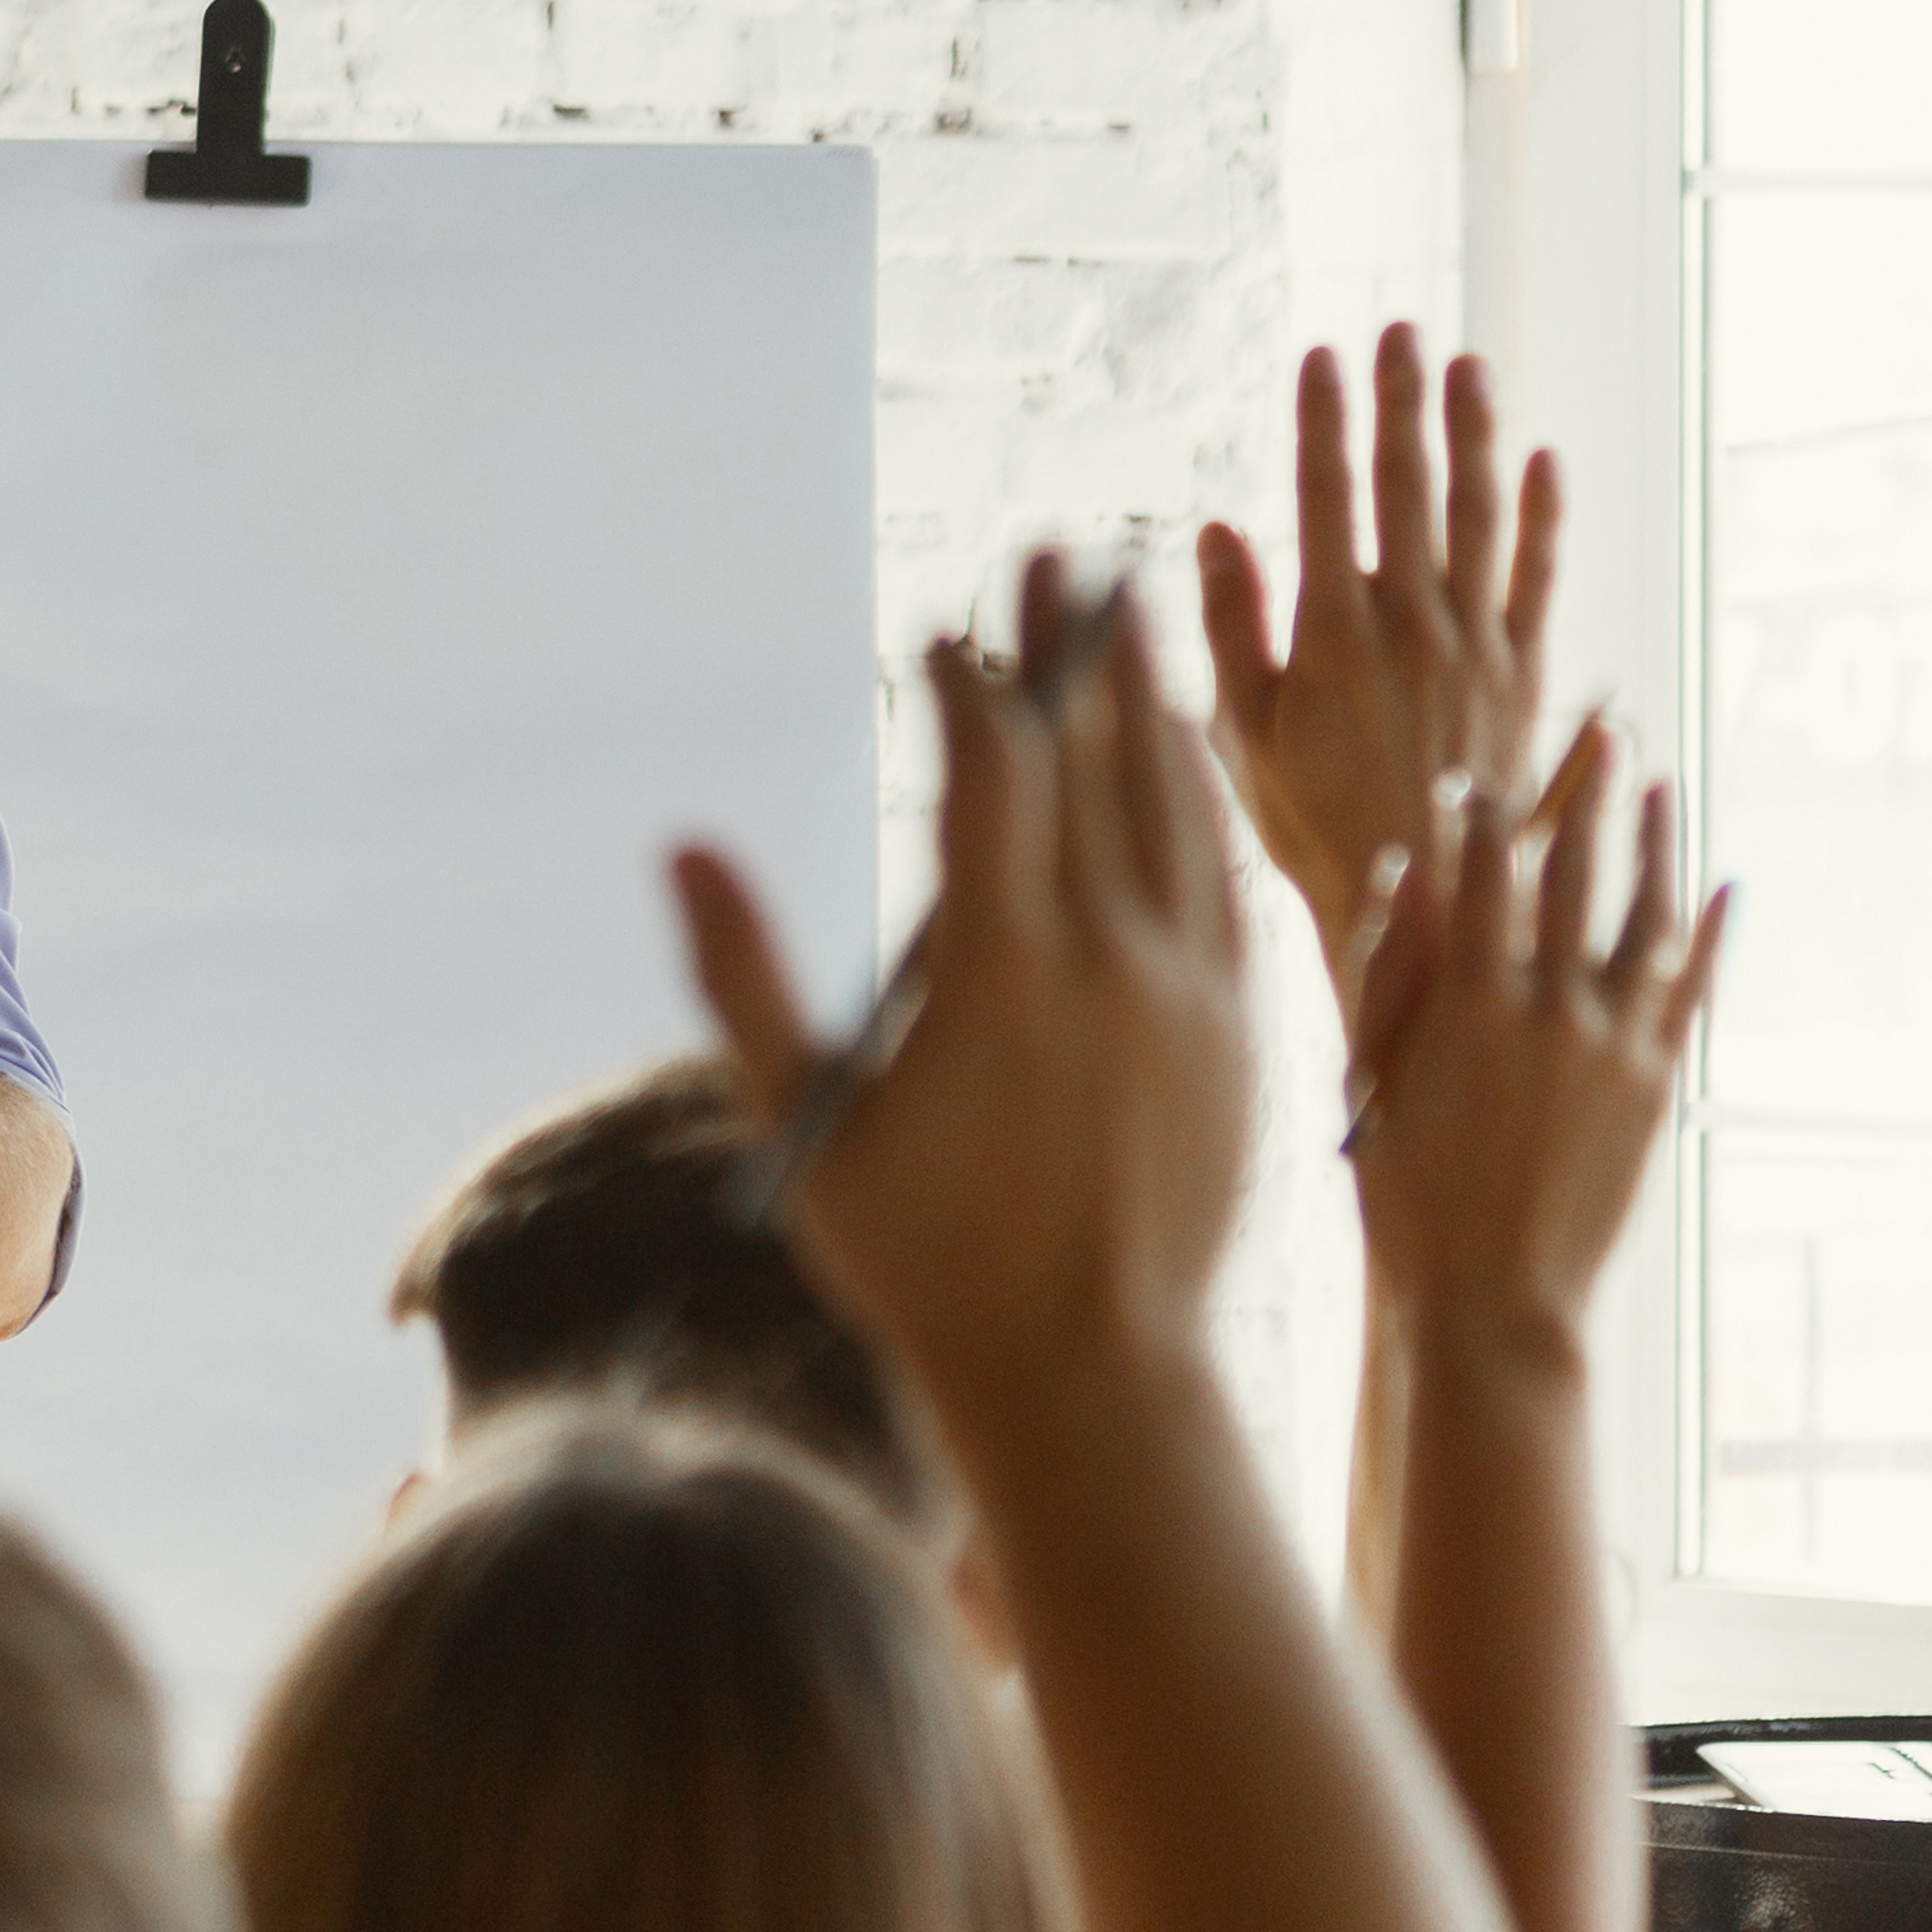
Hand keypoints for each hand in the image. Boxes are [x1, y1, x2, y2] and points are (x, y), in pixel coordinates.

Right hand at [681, 554, 1259, 1375]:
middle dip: (1068, 655)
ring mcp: (1195, 993)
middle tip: (1057, 558)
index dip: (967, 690)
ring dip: (1154, 705)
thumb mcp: (809, 1127)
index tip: (940, 633)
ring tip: (1133, 619)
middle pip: (1097, 766)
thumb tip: (685, 850)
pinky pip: (1231, 880)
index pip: (992, 780)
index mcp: (1003, 976)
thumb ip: (747, 979)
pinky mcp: (1246, 1030)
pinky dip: (1208, 801)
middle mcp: (1115, 963)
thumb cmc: (927, 1264)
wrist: (1095, 1373)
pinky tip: (1192, 752)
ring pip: (1181, 808)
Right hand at [1197, 325, 1558, 976]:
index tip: (1319, 356)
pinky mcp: (1525, 674)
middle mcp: (1414, 623)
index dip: (1323, 423)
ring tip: (1469, 367)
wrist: (1423, 896)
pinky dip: (1544, 519)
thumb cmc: (1314, 827)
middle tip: (1399, 332)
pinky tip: (1544, 463)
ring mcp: (1479, 643)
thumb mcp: (1242, 737)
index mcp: (1334, 633)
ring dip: (1474, 436)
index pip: (1327, 499)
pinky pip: (1540, 579)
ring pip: (1479, 515)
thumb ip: (1231, 630)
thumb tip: (1216, 532)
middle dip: (1400, 404)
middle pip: (1409, 488)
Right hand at [1351, 721, 1728, 1340]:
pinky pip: (1688, 993)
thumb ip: (1387, 972)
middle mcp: (1551, 1009)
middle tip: (1606, 730)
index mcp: (1470, 1004)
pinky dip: (1707, 937)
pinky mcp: (1654, 1085)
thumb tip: (1403, 873)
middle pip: (1574, 877)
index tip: (1475, 776)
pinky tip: (1722, 890)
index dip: (1479, 817)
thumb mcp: (1372, 1080)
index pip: (1477, 877)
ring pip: (1644, 921)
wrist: (1495, 1298)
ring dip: (1657, 849)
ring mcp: (1613, 1045)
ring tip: (1665, 788)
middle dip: (1586, 799)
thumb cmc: (1409, 1199)